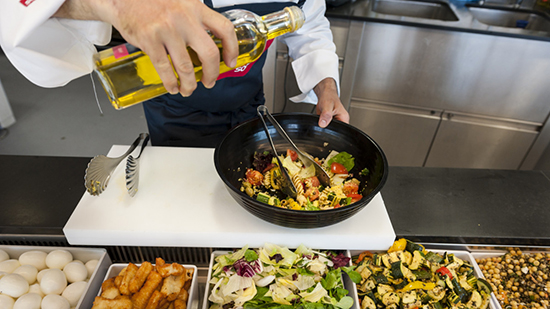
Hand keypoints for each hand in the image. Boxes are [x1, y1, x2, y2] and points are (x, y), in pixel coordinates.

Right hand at [54, 0, 238, 95]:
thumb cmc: (153, 2)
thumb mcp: (182, 3)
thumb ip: (196, 20)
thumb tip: (209, 43)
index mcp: (196, 8)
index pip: (224, 29)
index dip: (232, 49)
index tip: (230, 62)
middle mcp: (184, 18)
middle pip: (209, 54)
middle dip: (212, 74)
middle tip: (209, 81)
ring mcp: (167, 30)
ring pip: (186, 66)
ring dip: (189, 84)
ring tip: (188, 89)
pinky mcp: (150, 39)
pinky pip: (165, 68)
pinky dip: (170, 82)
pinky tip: (172, 86)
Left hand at [313, 78, 349, 127]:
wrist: (324, 94)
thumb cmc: (329, 97)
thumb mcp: (327, 106)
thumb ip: (326, 115)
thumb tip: (323, 124)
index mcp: (344, 118)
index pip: (342, 130)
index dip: (335, 131)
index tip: (329, 127)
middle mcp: (340, 120)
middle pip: (335, 131)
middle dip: (328, 129)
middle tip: (325, 120)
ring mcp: (334, 121)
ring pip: (329, 129)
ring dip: (324, 126)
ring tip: (323, 117)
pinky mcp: (328, 122)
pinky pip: (325, 126)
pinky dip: (321, 124)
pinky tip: (321, 119)